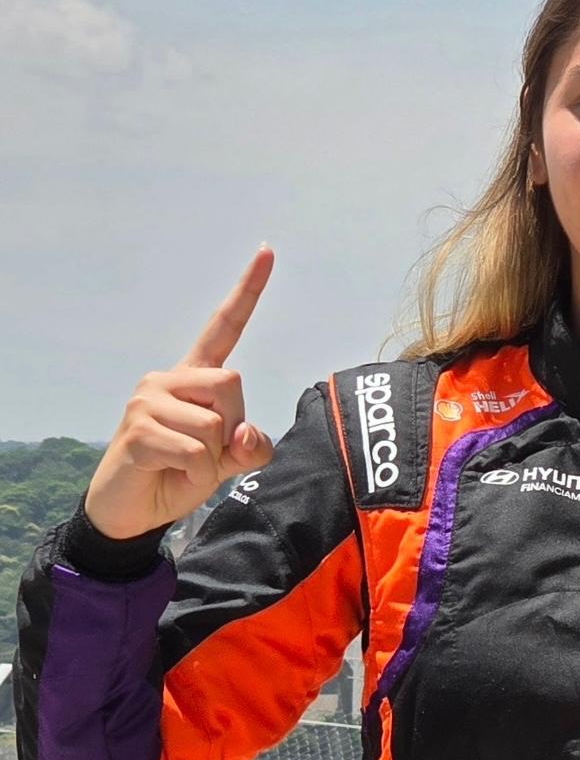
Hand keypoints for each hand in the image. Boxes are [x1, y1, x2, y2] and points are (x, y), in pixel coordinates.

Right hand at [83, 245, 277, 538]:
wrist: (131, 510)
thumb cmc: (180, 476)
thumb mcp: (226, 462)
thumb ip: (249, 446)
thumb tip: (244, 433)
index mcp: (193, 378)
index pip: (223, 328)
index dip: (247, 292)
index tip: (267, 250)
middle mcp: (167, 379)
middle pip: (232, 386)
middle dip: (231, 428)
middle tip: (204, 452)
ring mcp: (148, 401)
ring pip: (215, 425)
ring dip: (211, 458)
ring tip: (183, 465)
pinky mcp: (138, 430)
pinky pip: (193, 451)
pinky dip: (195, 473)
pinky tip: (170, 473)